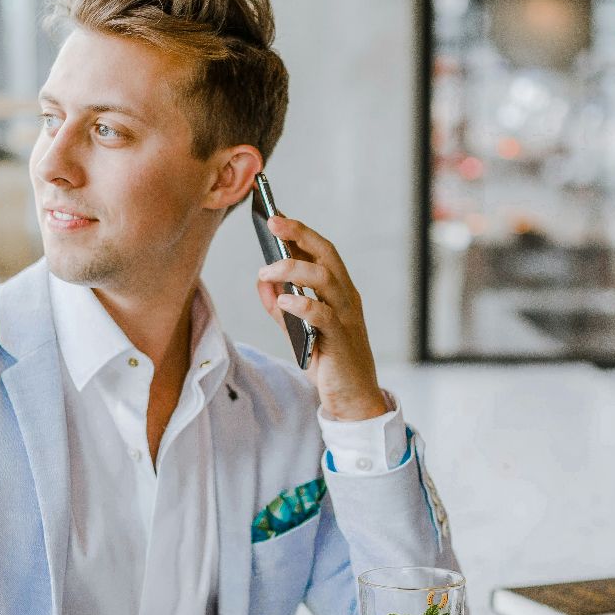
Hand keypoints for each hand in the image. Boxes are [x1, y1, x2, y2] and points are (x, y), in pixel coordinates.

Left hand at [254, 214, 388, 421]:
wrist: (352, 399)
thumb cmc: (329, 362)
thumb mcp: (298, 330)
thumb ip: (280, 307)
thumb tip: (262, 281)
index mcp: (339, 291)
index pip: (322, 252)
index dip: (300, 231)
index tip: (277, 216)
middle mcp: (346, 298)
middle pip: (326, 254)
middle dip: (299, 234)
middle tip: (273, 222)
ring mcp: (345, 317)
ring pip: (324, 278)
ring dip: (292, 268)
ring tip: (265, 271)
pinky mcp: (340, 339)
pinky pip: (323, 314)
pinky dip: (302, 303)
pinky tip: (283, 299)